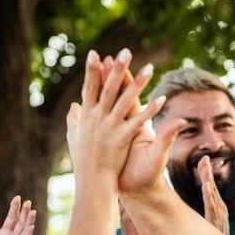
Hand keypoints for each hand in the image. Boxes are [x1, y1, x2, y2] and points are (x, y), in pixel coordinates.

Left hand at [0, 196, 35, 234]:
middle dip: (24, 213)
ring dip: (29, 222)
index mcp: (2, 234)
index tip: (17, 198)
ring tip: (32, 212)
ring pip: (24, 232)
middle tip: (28, 202)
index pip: (11, 219)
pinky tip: (30, 226)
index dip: (14, 209)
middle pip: (20, 223)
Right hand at [66, 50, 162, 182]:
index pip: (90, 88)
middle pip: (109, 88)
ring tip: (149, 67)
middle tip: (125, 51)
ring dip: (138, 84)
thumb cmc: (83, 161)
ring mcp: (110, 127)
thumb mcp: (74, 138)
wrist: (92, 183)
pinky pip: (139, 121)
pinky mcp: (122, 138)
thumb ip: (74, 121)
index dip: (92, 71)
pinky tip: (161, 99)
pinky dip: (150, 110)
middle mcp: (97, 118)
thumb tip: (73, 106)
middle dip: (117, 69)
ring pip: (126, 100)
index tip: (95, 54)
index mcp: (86, 116)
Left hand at [196, 155, 230, 234]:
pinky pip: (213, 207)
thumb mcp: (206, 224)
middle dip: (208, 172)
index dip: (206, 173)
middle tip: (204, 158)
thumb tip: (185, 204)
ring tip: (205, 168)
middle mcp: (219, 209)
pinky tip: (206, 186)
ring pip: (213, 195)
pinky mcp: (217, 222)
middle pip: (212, 187)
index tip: (203, 159)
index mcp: (217, 207)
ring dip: (209, 180)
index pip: (211, 186)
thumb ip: (199, 214)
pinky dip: (210, 196)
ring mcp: (218, 215)